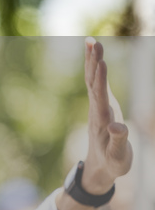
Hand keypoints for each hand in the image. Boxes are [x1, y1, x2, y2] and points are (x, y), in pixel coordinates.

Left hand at [82, 37, 132, 193]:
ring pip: (92, 81)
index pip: (99, 97)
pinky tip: (94, 55)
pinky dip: (95, 69)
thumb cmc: (112, 163)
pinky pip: (96, 84)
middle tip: (93, 43)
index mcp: (102, 121)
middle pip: (93, 83)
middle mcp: (96, 111)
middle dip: (93, 63)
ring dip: (92, 61)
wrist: (100, 167)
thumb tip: (116, 127)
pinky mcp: (101, 106)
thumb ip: (118, 141)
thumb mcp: (118, 156)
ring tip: (91, 41)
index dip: (100, 80)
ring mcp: (97, 107)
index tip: (100, 62)